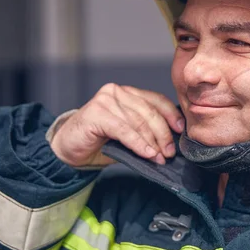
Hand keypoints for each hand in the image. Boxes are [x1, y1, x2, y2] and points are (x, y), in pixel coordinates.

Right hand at [50, 83, 184, 166]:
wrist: (68, 150)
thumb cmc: (100, 143)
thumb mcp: (129, 135)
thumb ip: (147, 131)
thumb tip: (172, 143)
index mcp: (127, 93)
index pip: (156, 100)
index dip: (171, 114)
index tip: (181, 130)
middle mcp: (117, 92)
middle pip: (149, 112)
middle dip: (163, 134)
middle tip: (170, 152)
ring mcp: (105, 100)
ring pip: (138, 122)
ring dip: (153, 143)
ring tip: (160, 158)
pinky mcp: (96, 113)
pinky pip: (124, 130)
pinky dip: (138, 144)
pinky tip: (148, 154)